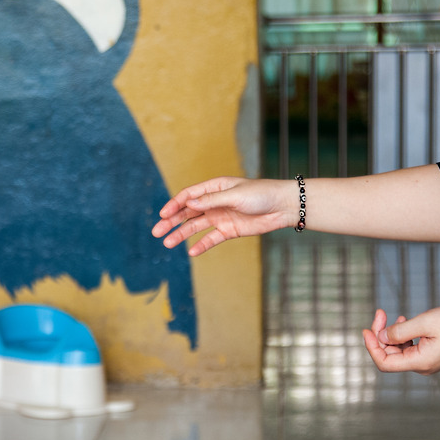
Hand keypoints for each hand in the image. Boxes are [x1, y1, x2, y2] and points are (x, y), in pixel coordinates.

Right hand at [152, 177, 295, 255]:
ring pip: (196, 226)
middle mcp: (215, 202)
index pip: (188, 196)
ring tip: (167, 243)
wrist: (283, 207)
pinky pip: (211, 238)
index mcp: (214, 188)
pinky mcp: (229, 230)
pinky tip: (191, 251)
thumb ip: (211, 201)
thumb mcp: (235, 195)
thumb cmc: (261, 194)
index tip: (163, 215)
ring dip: (181, 234)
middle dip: (172, 221)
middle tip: (157, 231)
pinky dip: (201, 244)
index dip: (174, 204)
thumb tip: (188, 203)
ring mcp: (221, 216)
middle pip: (188, 212)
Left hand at [361, 306, 439, 375]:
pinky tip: (403, 321)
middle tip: (381, 312)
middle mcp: (421, 366)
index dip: (371, 347)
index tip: (366, 329)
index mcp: (419, 362)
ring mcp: (426, 361)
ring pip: (398, 350)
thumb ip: (401, 331)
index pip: (384, 363)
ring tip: (391, 315)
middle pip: (389, 354)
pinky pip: (409, 347)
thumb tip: (381, 337)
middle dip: (380, 334)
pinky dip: (402, 335)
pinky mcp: (431, 354)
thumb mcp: (426, 323)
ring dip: (390, 333)